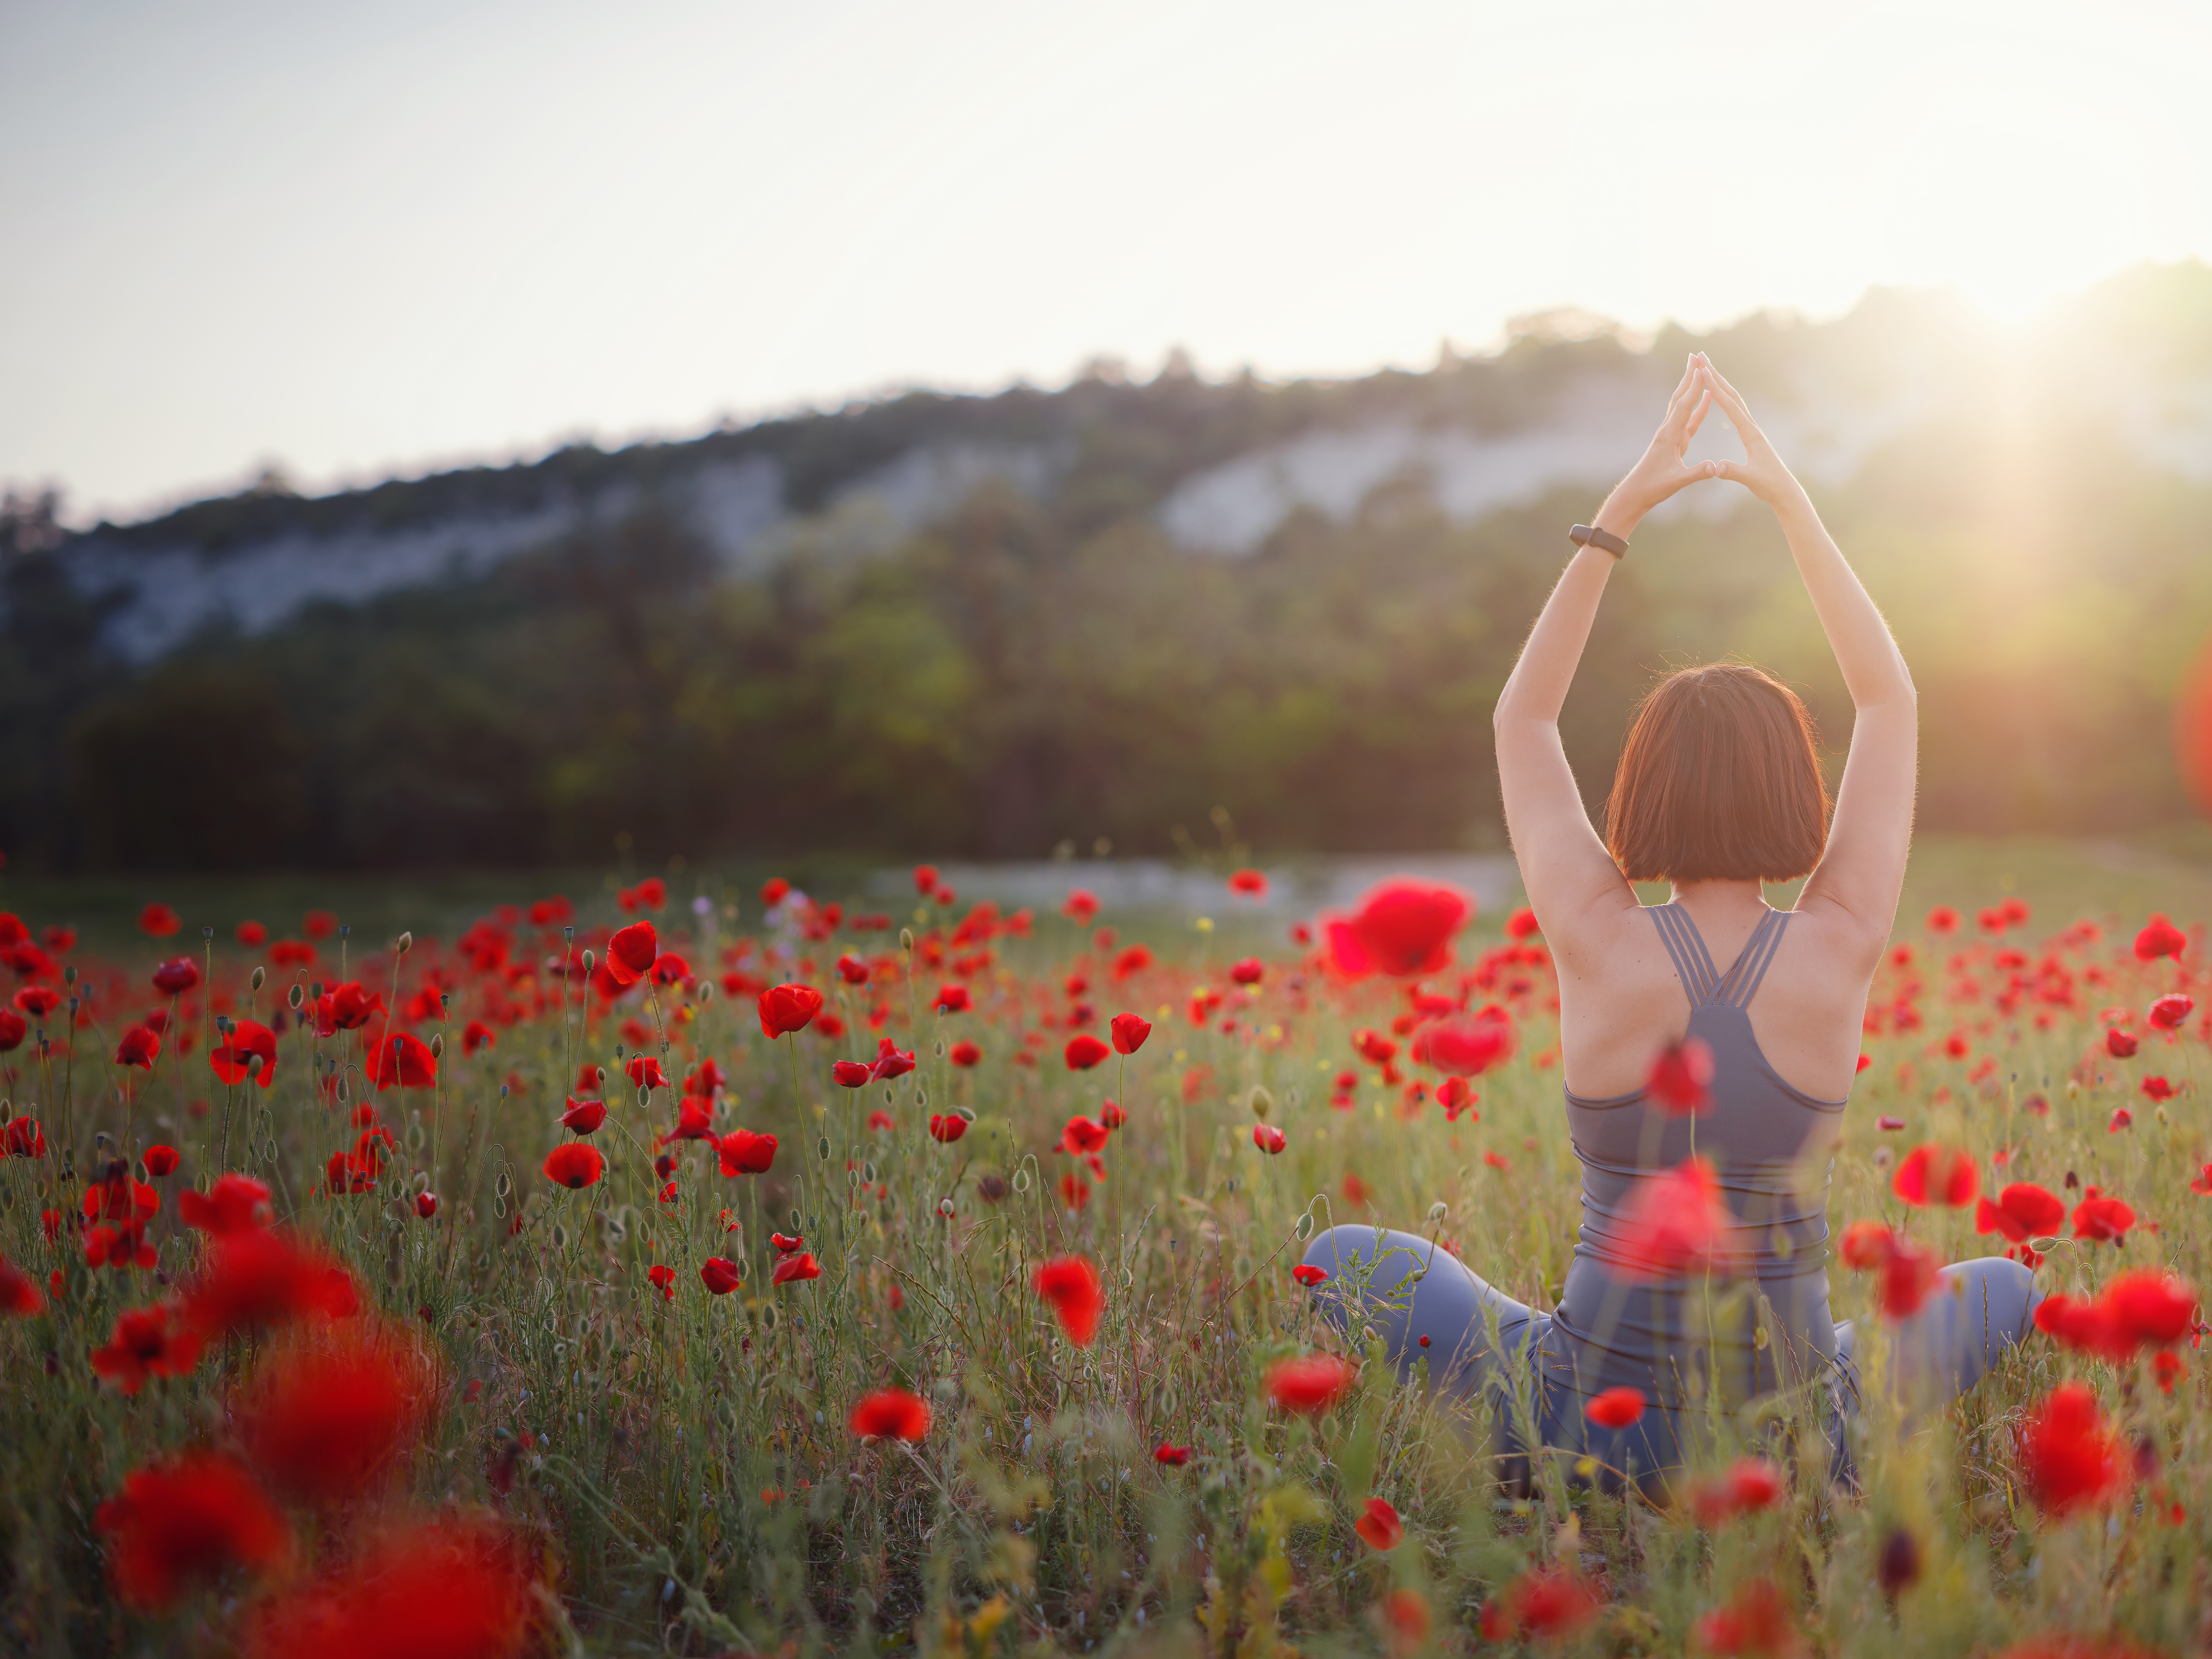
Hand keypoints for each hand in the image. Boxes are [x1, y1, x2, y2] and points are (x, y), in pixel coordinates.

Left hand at [1593, 353, 1721, 537]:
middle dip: (1689, 376)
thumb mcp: (1677, 481)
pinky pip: (1689, 418)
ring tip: (1700, 368)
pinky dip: (1698, 406)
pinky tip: (1706, 397)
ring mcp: (1671, 433)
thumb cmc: (1654, 488)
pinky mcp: (1675, 440)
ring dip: (1692, 386)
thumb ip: (1697, 473)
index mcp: (1669, 436)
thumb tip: (1715, 467)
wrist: (1636, 493)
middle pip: (1681, 397)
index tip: (1702, 369)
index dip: (1694, 388)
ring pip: (1683, 404)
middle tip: (1697, 355)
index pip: (1684, 407)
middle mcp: (1669, 430)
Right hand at [1695, 359, 1804, 511]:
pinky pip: (1734, 410)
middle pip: (1732, 395)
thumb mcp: (1749, 478)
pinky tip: (1718, 393)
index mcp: (1750, 433)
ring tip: (1706, 368)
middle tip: (1702, 358)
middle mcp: (1752, 426)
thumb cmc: (1768, 484)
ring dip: (1720, 383)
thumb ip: (1732, 471)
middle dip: (1716, 375)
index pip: (1730, 406)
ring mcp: (1751, 429)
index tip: (1704, 372)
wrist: (1783, 489)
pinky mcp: (1750, 434)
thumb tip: (1716, 467)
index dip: (1716, 388)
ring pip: (1734, 399)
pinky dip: (1724, 397)